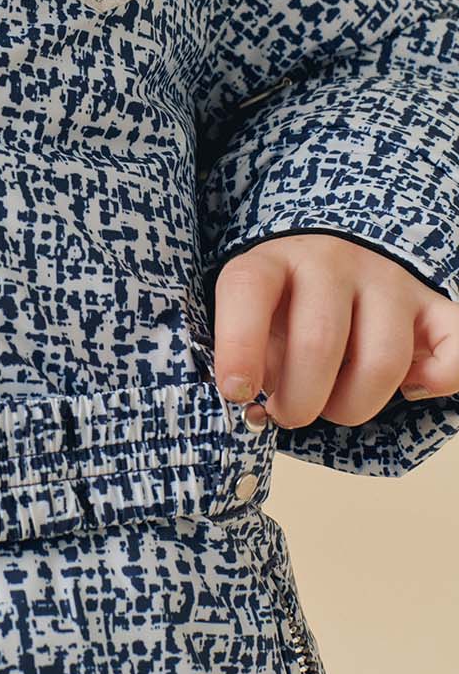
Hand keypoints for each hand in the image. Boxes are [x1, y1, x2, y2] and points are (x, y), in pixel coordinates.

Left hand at [212, 233, 458, 426]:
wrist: (336, 268)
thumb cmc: (287, 308)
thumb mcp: (255, 320)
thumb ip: (249, 357)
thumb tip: (249, 403)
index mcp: (274, 261)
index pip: (248, 288)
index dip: (238, 346)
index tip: (236, 392)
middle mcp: (331, 261)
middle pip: (319, 341)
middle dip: (300, 401)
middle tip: (289, 412)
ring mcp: (387, 280)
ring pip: (382, 360)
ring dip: (354, 405)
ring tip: (336, 403)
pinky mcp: (431, 305)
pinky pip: (454, 347)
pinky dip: (437, 380)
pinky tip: (410, 387)